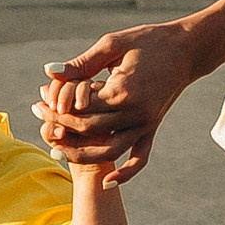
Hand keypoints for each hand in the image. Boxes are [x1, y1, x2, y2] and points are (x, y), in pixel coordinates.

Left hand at [34, 22, 200, 184]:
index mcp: (124, 91)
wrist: (185, 50)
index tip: (39, 101)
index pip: (81, 107)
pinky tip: (107, 184)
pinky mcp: (152, 129)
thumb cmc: (147, 41)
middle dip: (61, 125)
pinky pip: (140, 159)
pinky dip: (125, 174)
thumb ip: (81, 63)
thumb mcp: (112, 45)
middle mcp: (136, 114)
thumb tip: (50, 72)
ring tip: (57, 150)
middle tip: (39, 117)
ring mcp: (146, 125)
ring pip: (109, 151)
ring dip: (81, 154)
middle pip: (90, 129)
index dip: (57, 106)